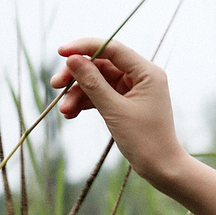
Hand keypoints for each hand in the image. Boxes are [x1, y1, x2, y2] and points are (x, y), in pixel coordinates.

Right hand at [51, 39, 187, 185]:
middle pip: (101, 64)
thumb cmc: (144, 139)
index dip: (85, 47)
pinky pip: (101, 95)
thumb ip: (92, 83)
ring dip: (78, 93)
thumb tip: (72, 59)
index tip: (60, 52)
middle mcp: (141, 76)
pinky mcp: (126, 103)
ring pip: (98, 81)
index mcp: (147, 72)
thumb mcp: (114, 110)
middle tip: (55, 86)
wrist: (160, 167)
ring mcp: (133, 89)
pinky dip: (86, 102)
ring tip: (64, 111)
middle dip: (77, 75)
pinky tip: (70, 114)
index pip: (112, 49)